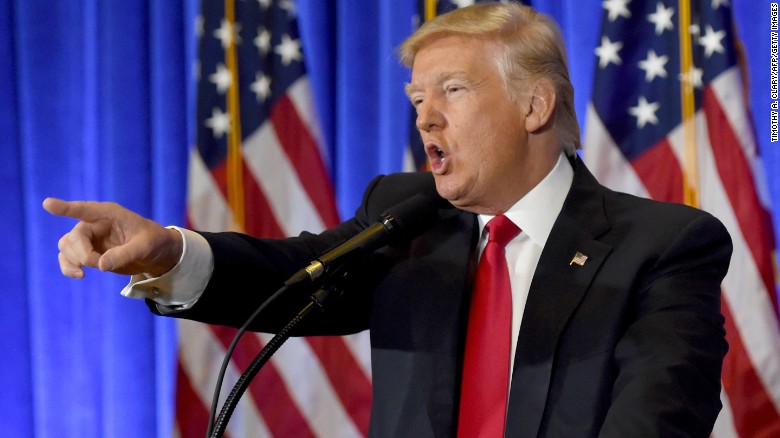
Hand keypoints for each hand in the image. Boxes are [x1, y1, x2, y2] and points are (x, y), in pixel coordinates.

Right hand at [42, 198, 182, 278]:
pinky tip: (80, 275)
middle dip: (82, 254)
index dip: (66, 208)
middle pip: (73, 237)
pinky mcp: (87, 252)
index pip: (84, 210)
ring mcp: (89, 238)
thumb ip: (124, 254)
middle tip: (97, 265)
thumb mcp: (145, 247)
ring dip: (73, 262)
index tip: (47, 204)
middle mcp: (94, 223)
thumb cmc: (153, 242)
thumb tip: (100, 265)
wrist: (156, 252)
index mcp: (109, 214)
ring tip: (90, 271)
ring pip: (66, 247)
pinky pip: (67, 258)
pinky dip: (68, 268)